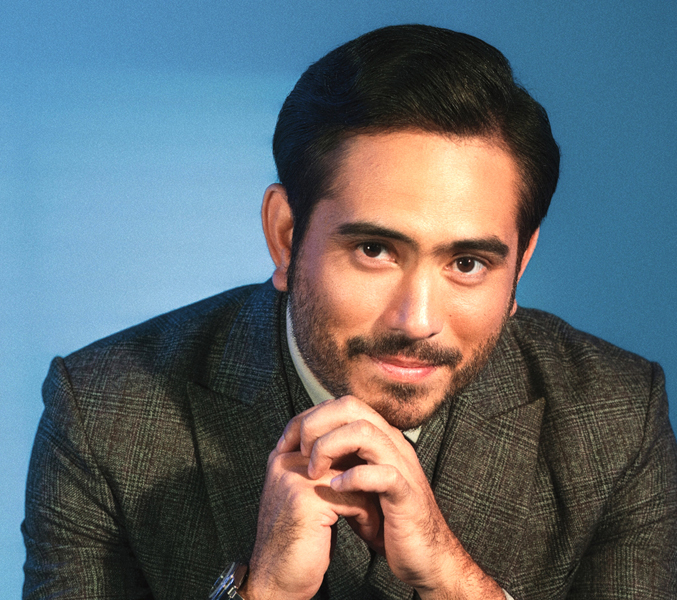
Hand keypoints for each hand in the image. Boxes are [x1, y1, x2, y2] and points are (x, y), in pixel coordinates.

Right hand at [241, 445, 380, 599]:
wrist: (275, 582)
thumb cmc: (296, 543)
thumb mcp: (305, 498)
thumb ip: (321, 472)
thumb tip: (358, 450)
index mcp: (284, 457)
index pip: (330, 438)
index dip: (354, 463)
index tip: (365, 487)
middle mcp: (286, 461)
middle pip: (345, 454)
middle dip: (364, 480)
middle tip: (374, 502)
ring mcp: (295, 478)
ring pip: (354, 474)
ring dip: (369, 500)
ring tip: (370, 519)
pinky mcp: (307, 499)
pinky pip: (355, 496)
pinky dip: (367, 516)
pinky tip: (365, 531)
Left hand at [277, 396, 504, 599]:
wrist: (424, 556)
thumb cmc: (386, 520)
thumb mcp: (355, 484)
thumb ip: (337, 463)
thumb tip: (299, 450)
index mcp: (379, 438)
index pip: (340, 405)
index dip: (308, 418)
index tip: (285, 442)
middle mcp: (391, 444)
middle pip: (351, 407)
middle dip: (316, 424)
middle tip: (297, 453)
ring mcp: (402, 466)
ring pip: (366, 432)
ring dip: (330, 447)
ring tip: (314, 472)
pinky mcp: (407, 494)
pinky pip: (383, 474)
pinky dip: (355, 478)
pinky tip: (336, 489)